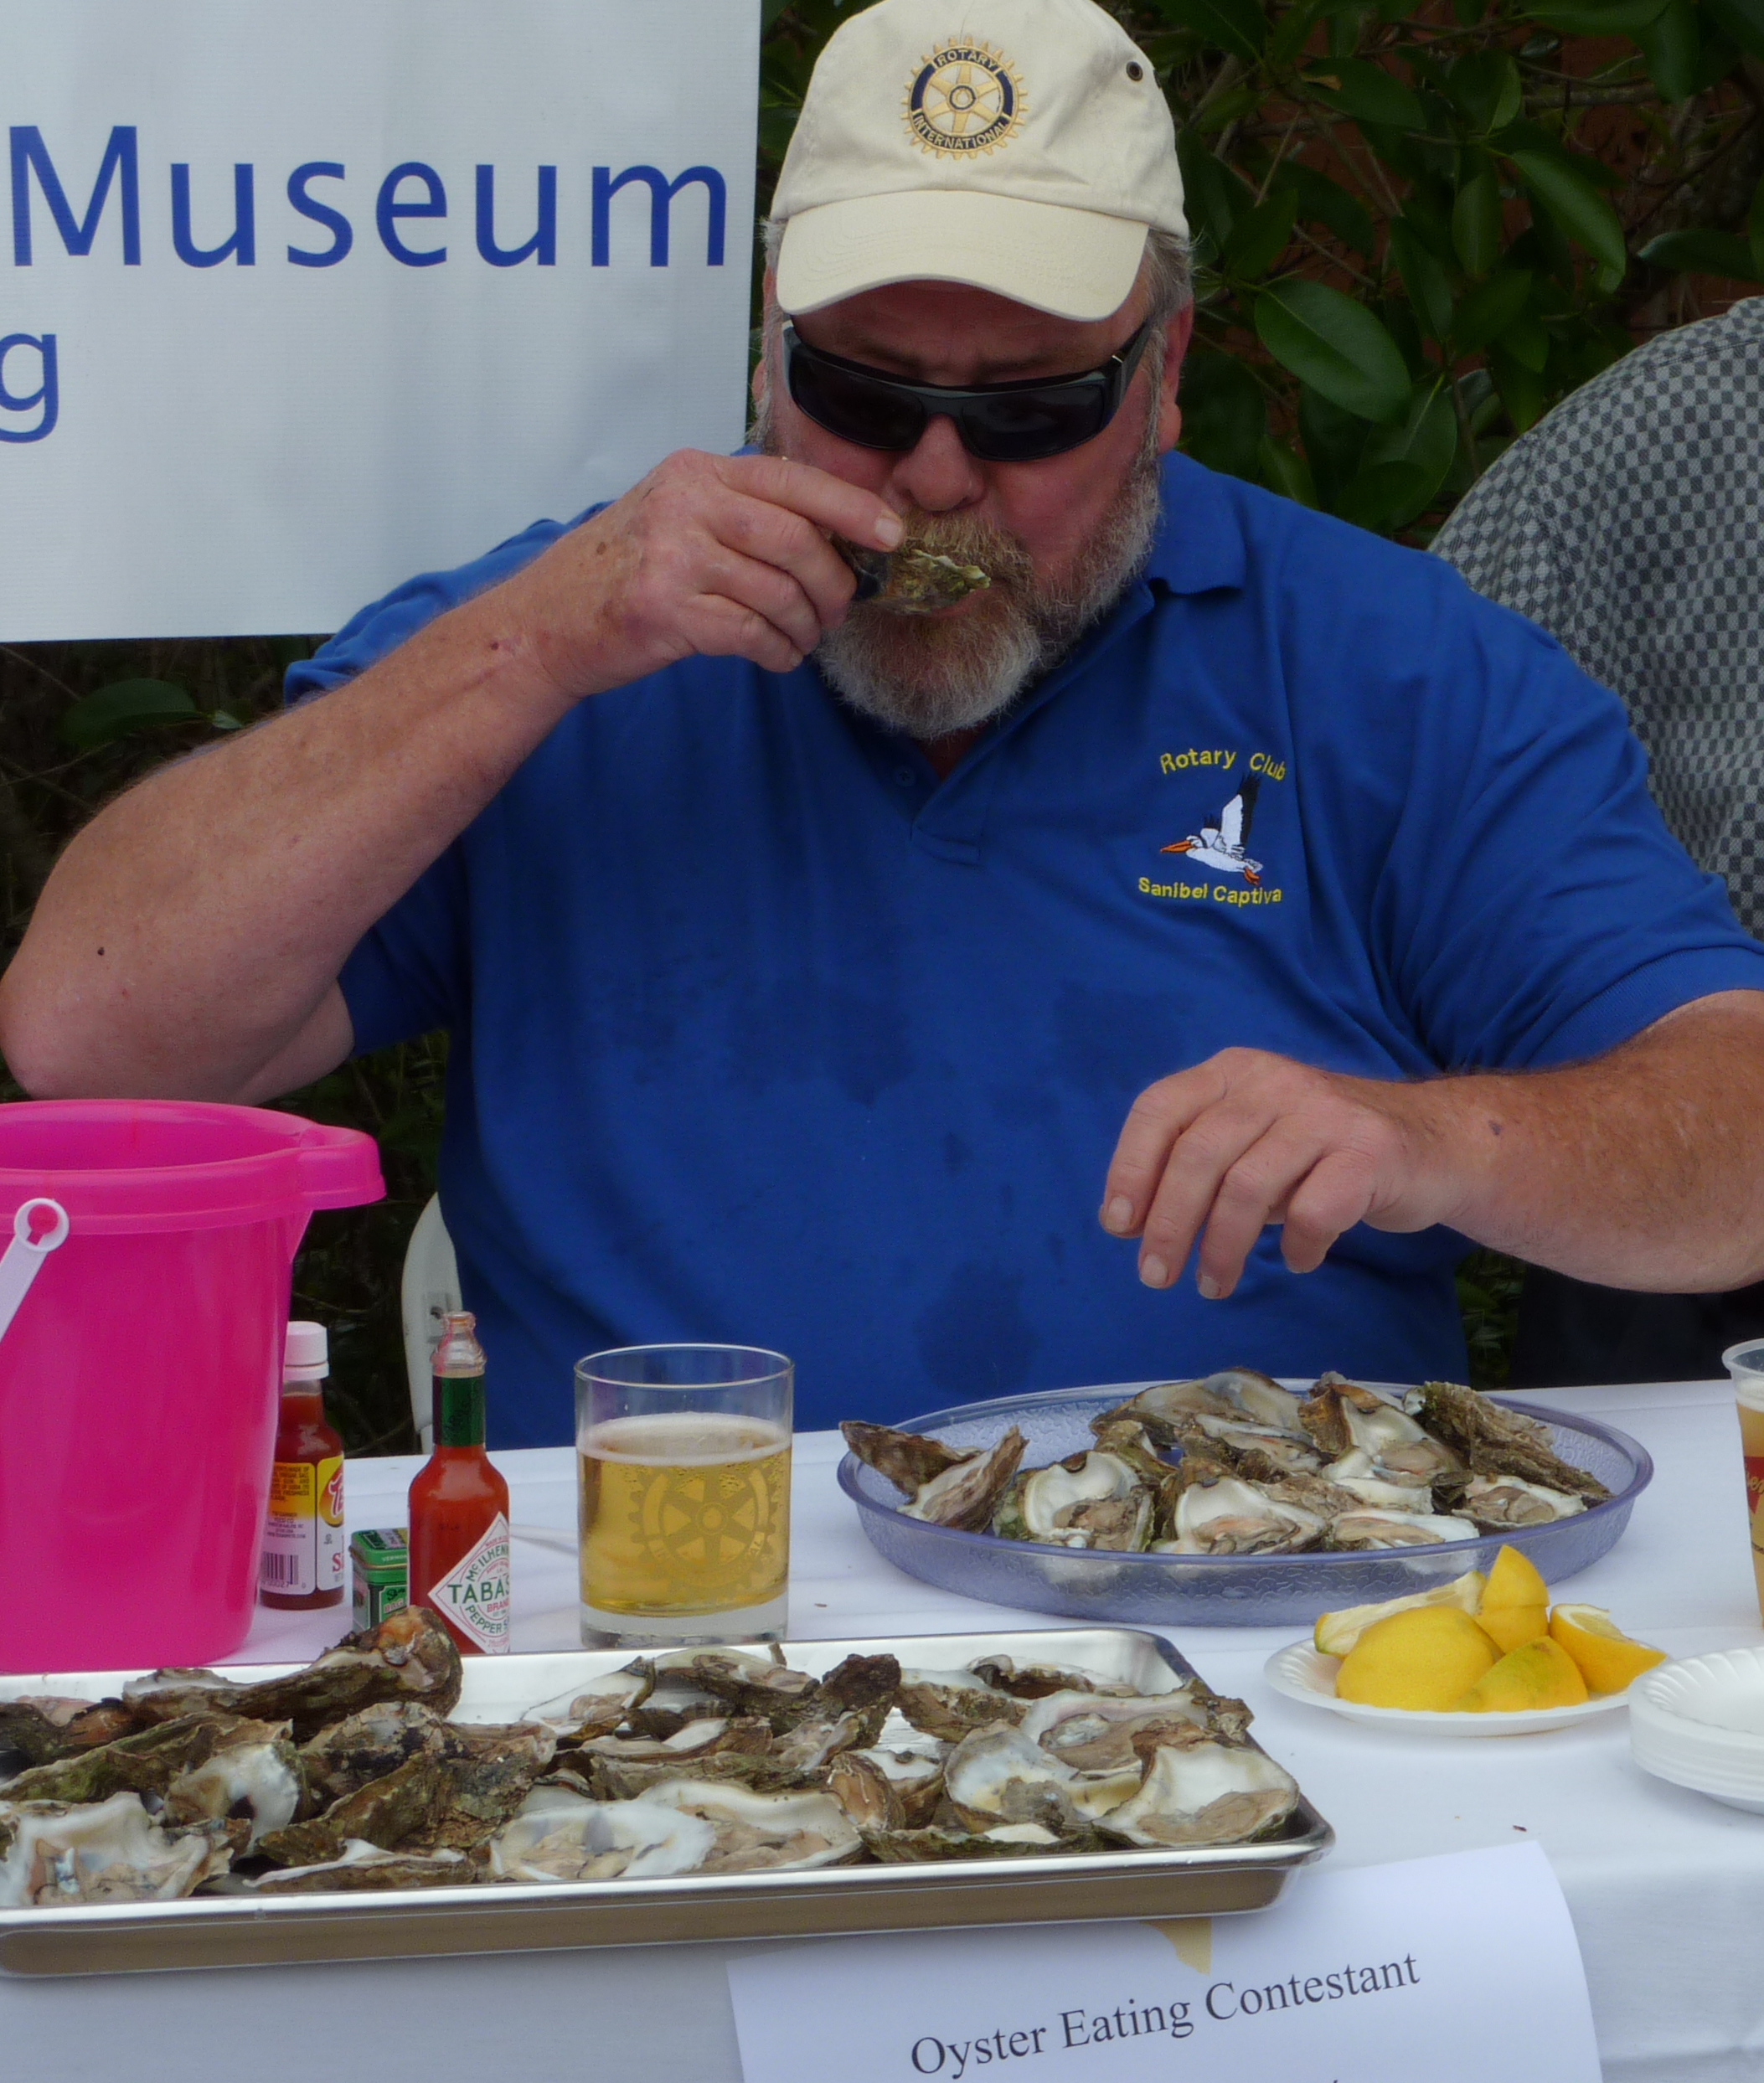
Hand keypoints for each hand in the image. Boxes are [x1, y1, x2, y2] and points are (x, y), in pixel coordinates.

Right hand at [500, 450, 902, 699]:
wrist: (548, 622)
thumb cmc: (622, 571)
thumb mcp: (675, 514)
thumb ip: (740, 511)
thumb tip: (833, 535)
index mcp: (697, 471)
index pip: (793, 481)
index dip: (851, 509)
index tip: (890, 536)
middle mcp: (685, 503)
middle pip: (796, 540)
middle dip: (833, 583)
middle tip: (838, 609)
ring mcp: (672, 555)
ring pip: (778, 592)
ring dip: (804, 626)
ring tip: (802, 639)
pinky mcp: (664, 609)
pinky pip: (750, 633)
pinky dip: (777, 651)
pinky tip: (777, 657)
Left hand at [1098, 1048, 1463, 1298]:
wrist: (1437, 1145)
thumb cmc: (1324, 1152)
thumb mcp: (1254, 1140)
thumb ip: (1199, 1165)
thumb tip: (1129, 1221)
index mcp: (1235, 1071)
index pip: (1160, 1109)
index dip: (1130, 1168)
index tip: (1118, 1226)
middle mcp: (1275, 1082)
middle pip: (1198, 1154)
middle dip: (1169, 1223)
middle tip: (1156, 1276)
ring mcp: (1325, 1114)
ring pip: (1248, 1187)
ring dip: (1222, 1247)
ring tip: (1214, 1286)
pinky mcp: (1370, 1153)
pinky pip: (1313, 1212)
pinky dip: (1296, 1247)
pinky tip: (1297, 1261)